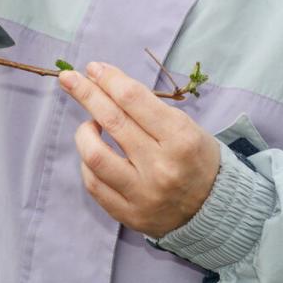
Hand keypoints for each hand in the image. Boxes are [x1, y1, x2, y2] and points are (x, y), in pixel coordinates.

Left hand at [59, 62, 220, 237]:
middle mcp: (161, 167)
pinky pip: (93, 182)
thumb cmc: (194, 158)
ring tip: (88, 125)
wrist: (214, 210)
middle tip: (68, 77)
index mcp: (181, 139)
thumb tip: (102, 81)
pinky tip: (93, 152)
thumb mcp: (185, 126)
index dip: (109, 79)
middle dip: (86, 93)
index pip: (134, 99)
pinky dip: (88, 162)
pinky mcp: (128, 213)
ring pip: (94, 155)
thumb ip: (146, 107)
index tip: (93, 68)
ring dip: (84, 132)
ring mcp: (143, 194)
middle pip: (112, 120)